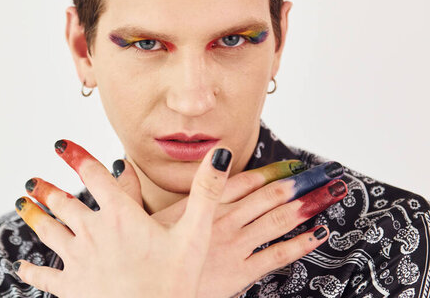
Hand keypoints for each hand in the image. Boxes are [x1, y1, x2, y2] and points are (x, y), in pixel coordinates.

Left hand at [13, 139, 233, 297]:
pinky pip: (44, 277)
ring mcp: (78, 260)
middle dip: (47, 189)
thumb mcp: (195, 235)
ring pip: (49, 232)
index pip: (93, 175)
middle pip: (64, 203)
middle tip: (32, 180)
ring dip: (34, 216)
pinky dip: (31, 271)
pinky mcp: (70, 288)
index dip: (76, 157)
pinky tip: (21, 267)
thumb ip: (206, 192)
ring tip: (22, 204)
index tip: (61, 145)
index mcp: (120, 215)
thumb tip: (219, 155)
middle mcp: (93, 232)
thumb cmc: (174, 284)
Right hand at [115, 158, 346, 297]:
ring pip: (278, 221)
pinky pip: (277, 256)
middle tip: (324, 173)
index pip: (243, 181)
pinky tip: (318, 234)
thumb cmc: (149, 257)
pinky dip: (299, 244)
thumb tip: (120, 166)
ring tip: (329, 194)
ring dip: (306, 206)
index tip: (292, 163)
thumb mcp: (138, 220)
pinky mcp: (242, 272)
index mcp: (202, 206)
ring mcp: (236, 246)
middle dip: (298, 184)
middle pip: (268, 197)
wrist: (156, 289)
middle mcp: (223, 222)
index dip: (271, 171)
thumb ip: (129, 189)